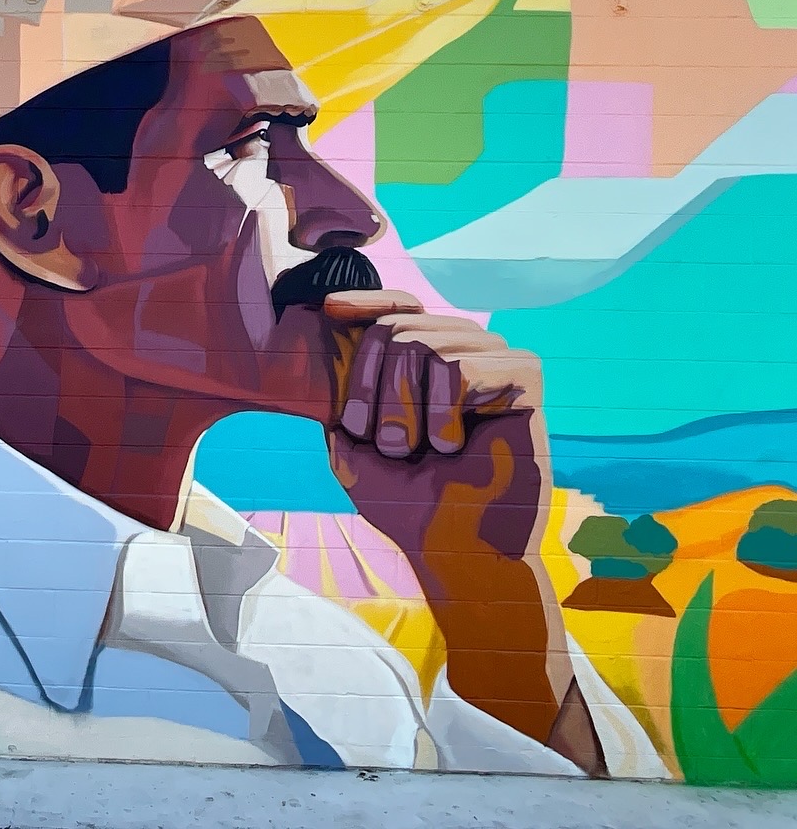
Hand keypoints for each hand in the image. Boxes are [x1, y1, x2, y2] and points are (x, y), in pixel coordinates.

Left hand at [321, 289, 548, 566]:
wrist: (453, 548)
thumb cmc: (406, 502)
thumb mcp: (351, 444)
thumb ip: (338, 397)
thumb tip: (326, 350)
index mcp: (428, 361)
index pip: (397, 306)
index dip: (365, 301)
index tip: (329, 311)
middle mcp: (464, 349)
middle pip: (398, 327)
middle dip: (374, 388)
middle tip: (387, 446)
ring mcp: (497, 358)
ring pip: (424, 345)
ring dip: (405, 409)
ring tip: (421, 451)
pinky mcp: (524, 375)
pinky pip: (457, 366)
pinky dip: (442, 413)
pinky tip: (455, 446)